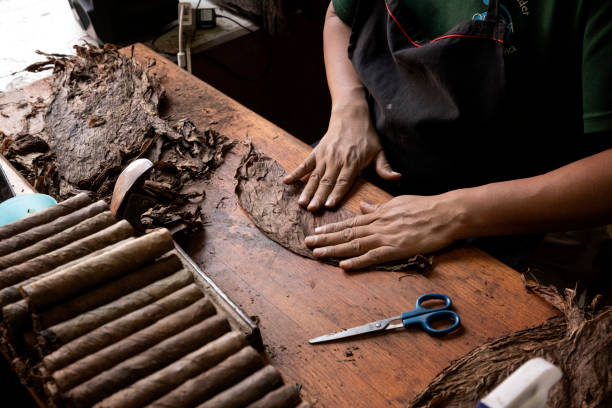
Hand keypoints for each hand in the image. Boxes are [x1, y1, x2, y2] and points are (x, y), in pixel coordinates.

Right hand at [283, 104, 400, 210]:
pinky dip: (296, 173)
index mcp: (353, 162)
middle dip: (319, 197)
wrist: (351, 115)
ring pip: (315, 176)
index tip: (329, 205)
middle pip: (327, 181)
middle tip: (312, 209)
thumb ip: (385, 168)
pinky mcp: (317, 151)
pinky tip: (287, 182)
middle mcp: (337, 160)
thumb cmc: (367, 136)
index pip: (344, 181)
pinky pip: (305, 164)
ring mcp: (325, 156)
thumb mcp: (379, 151)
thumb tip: (398, 178)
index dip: (336, 193)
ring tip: (301, 203)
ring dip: (307, 190)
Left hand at [304, 195, 463, 269]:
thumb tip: (364, 206)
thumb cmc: (425, 206)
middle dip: (325, 238)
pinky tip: (343, 265)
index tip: (316, 230)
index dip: (331, 227)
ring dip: (334, 249)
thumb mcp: (397, 202)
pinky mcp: (397, 249)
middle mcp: (378, 225)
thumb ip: (379, 207)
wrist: (446, 213)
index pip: (350, 222)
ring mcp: (386, 237)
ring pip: (354, 243)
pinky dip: (357, 261)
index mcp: (379, 214)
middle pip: (346, 232)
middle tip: (307, 243)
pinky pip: (373, 256)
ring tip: (317, 253)